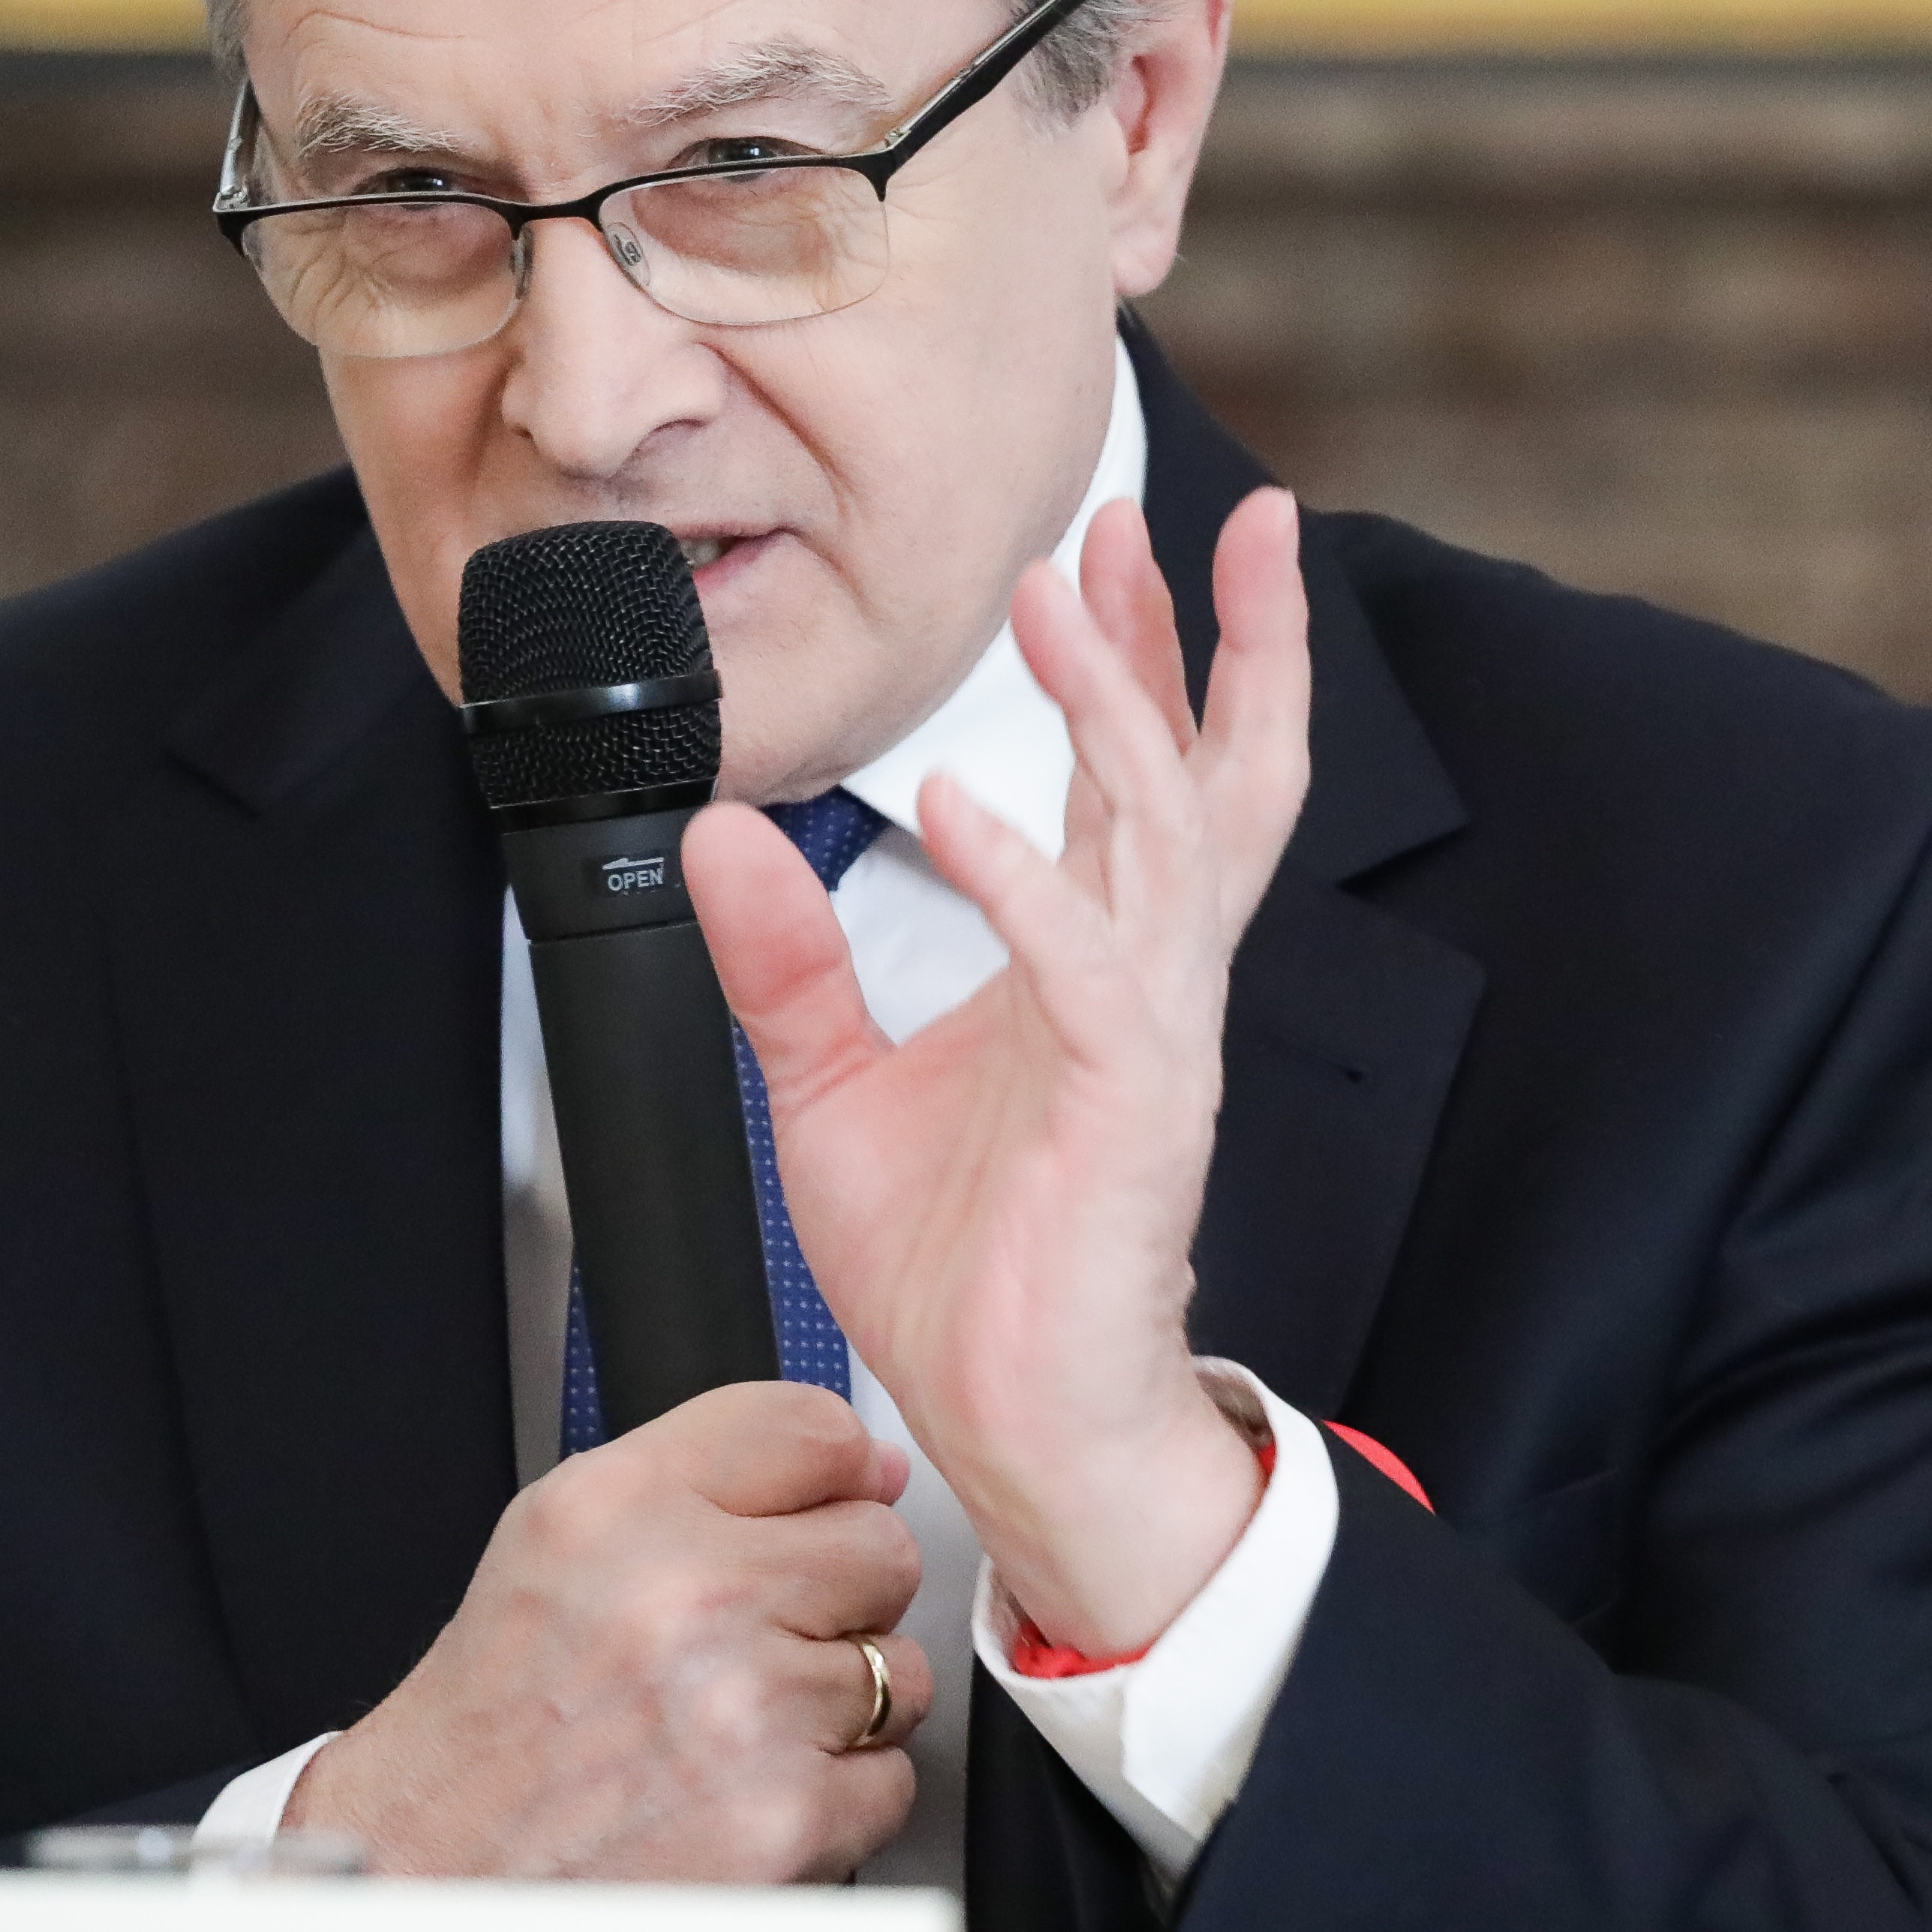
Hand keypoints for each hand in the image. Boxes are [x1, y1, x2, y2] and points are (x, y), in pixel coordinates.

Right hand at [288, 1383, 930, 1880]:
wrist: (435, 1882)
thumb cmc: (491, 1733)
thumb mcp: (555, 1550)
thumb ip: (705, 1484)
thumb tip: (870, 1467)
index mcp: (615, 1510)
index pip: (809, 1430)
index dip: (839, 1475)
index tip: (828, 1509)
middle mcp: (682, 1596)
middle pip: (880, 1549)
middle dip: (836, 1603)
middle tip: (752, 1649)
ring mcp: (744, 1710)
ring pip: (896, 1671)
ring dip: (838, 1710)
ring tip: (735, 1734)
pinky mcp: (787, 1817)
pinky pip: (890, 1779)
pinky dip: (835, 1801)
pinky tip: (744, 1800)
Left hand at [686, 489, 1314, 1659]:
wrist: (1010, 1422)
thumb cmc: (960, 1271)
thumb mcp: (835, 1086)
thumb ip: (784, 958)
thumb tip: (715, 835)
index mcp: (1098, 965)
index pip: (1142, 777)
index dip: (1144, 655)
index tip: (1117, 539)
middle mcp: (1149, 981)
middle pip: (1216, 771)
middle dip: (1214, 634)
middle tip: (1197, 509)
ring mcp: (1153, 1040)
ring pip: (1169, 833)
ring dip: (1120, 705)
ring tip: (1069, 594)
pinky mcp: (1131, 1111)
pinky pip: (1088, 970)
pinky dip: (1026, 879)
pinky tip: (962, 806)